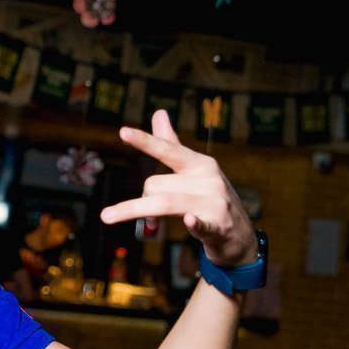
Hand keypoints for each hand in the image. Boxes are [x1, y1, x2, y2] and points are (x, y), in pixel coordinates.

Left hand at [99, 110, 256, 265]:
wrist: (239, 236)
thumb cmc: (210, 198)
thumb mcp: (194, 170)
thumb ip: (172, 144)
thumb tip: (159, 112)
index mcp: (200, 164)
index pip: (168, 149)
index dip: (146, 141)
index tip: (123, 131)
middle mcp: (208, 180)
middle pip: (157, 184)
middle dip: (140, 198)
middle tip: (141, 212)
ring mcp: (215, 203)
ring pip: (165, 202)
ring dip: (136, 210)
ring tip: (109, 218)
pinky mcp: (218, 227)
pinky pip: (202, 224)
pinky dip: (195, 223)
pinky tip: (189, 220)